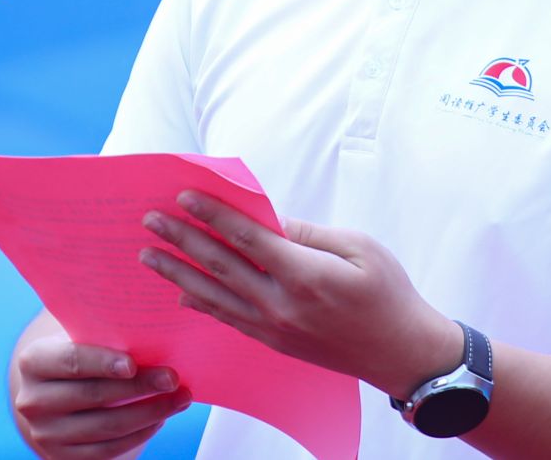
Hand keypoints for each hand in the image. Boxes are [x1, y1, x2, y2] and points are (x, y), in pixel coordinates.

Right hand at [8, 328, 192, 458]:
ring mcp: (46, 434)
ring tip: (179, 398)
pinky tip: (160, 418)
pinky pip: (109, 449)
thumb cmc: (78, 357)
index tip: (133, 364)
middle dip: (139, 387)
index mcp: (33, 362)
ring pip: (107, 426)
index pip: (70, 361)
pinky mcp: (63, 457)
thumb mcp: (79, 339)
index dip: (102, 362)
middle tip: (173, 378)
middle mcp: (32, 401)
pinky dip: (140, 434)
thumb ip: (102, 334)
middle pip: (93, 395)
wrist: (54, 397)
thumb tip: (153, 331)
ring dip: (150, 413)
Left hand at [136, 190, 460, 396]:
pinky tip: (182, 295)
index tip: (184, 196)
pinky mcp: (274, 342)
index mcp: (304, 273)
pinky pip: (229, 320)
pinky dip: (202, 305)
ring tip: (149, 256)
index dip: (212, 214)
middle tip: (150, 220)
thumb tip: (270, 220)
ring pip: (215, 296)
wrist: (401, 353)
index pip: (246, 237)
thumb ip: (310, 233)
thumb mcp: (359, 248)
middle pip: (220, 265)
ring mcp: (274, 327)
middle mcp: (281, 303)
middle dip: (182, 240)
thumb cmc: (388, 292)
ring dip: (179, 274)